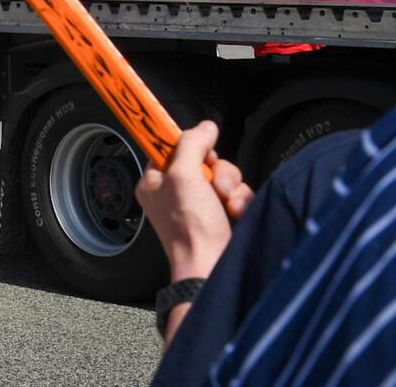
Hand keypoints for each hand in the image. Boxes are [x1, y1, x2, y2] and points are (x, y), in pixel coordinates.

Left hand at [135, 121, 253, 282]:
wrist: (212, 268)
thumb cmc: (189, 229)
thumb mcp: (184, 175)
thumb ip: (192, 144)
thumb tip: (205, 127)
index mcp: (155, 182)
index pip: (170, 148)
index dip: (188, 145)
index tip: (200, 145)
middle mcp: (175, 193)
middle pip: (203, 159)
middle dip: (216, 169)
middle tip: (214, 184)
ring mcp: (199, 205)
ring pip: (223, 175)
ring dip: (231, 186)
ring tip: (227, 203)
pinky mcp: (221, 216)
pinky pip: (236, 194)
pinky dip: (240, 200)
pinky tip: (236, 213)